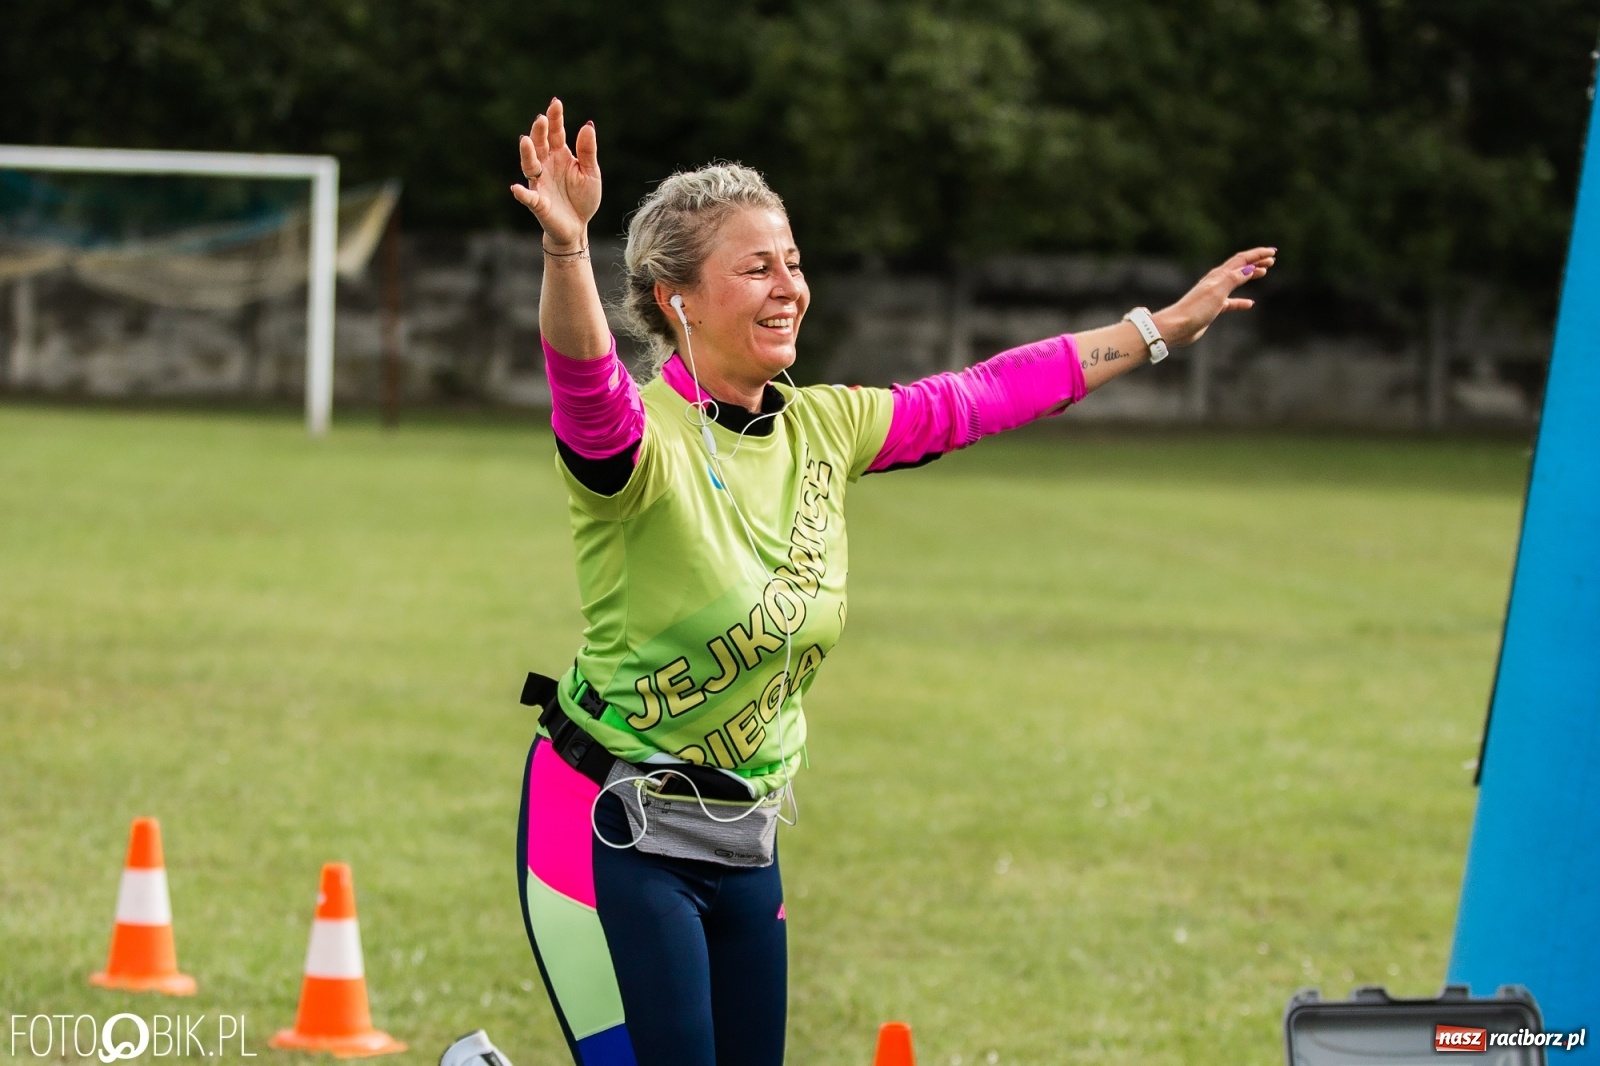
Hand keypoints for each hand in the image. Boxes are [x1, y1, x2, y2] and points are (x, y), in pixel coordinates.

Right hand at [510, 98, 600, 251]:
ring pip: (530, 165)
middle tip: (541, 119)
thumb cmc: (583, 198)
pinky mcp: (538, 202)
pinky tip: (516, 188)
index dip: (555, 118)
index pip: (556, 133)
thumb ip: (587, 151)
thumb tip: (588, 125)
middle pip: (540, 144)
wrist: (578, 227)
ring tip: (526, 141)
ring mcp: (540, 183)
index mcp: (560, 155)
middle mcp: (546, 165)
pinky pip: (528, 197)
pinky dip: (522, 193)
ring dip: (527, 153)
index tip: (556, 103)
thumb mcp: (591, 173)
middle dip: (540, 132)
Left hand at [1152, 247, 1275, 347]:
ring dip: (1250, 275)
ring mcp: (1214, 294)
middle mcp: (1216, 282)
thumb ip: (1233, 280)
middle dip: (1256, 262)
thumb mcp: (1217, 292)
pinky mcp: (1212, 308)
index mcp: (1218, 276)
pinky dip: (1241, 301)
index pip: (1242, 260)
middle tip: (1272, 260)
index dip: (1257, 255)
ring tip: (1263, 272)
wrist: (1177, 327)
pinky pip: (1231, 302)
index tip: (1273, 252)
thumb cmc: (1195, 309)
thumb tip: (1249, 268)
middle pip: (1240, 267)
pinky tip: (1249, 304)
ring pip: (1236, 281)